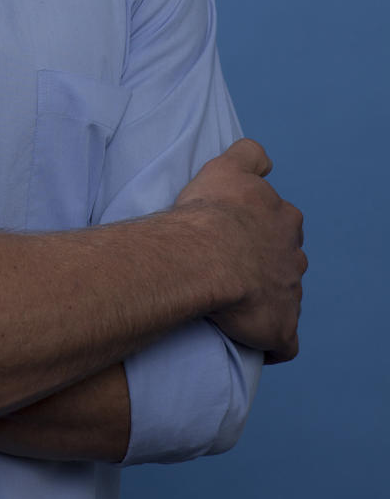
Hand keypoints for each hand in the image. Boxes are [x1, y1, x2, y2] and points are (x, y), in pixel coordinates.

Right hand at [174, 138, 306, 362]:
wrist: (206, 256)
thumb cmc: (212, 212)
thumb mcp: (227, 166)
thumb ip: (249, 156)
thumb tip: (265, 161)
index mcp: (285, 221)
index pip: (281, 225)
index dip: (260, 230)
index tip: (235, 235)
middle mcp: (294, 257)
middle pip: (286, 262)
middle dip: (266, 266)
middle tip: (230, 268)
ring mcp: (291, 294)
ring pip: (284, 298)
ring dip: (265, 300)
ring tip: (232, 303)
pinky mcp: (281, 328)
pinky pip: (283, 343)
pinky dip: (272, 342)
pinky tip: (250, 338)